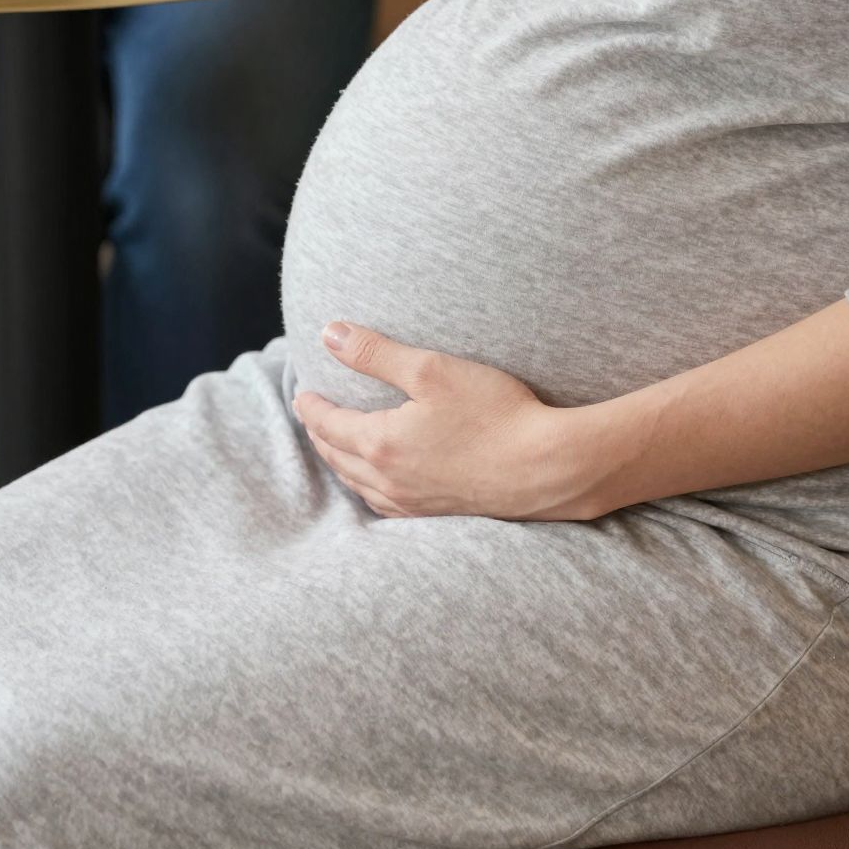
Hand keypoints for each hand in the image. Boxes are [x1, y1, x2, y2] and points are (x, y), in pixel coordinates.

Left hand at [292, 323, 603, 520]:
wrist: (546, 467)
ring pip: (358, 485)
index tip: (302, 393)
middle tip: (312, 415)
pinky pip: (383, 503)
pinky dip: (366, 486)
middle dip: (320, 434)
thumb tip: (329, 334)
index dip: (311, 407)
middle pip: (337, 457)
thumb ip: (376, 353)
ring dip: (340, 462)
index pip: (328, 425)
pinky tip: (377, 481)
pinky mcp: (436, 514)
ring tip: (336, 444)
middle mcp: (389, 481)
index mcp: (380, 444)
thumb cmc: (493, 412)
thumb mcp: (432, 369)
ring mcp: (412, 504)